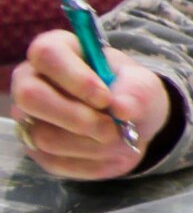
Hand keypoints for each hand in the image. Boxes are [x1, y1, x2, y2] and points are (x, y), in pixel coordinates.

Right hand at [9, 31, 170, 178]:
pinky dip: (93, 163)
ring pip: (44, 136)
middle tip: (112, 127)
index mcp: (57, 50)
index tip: (106, 99)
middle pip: (30, 97)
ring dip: (92, 145)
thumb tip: (122, 108)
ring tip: (121, 140)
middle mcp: (31, 80)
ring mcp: (28, 116)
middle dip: (77, 118)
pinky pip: (56, 161)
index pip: (47, 54)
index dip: (76, 78)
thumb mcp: (144, 86)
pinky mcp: (35, 148)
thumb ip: (137, 92)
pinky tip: (112, 154)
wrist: (133, 123)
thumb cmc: (131, 92)